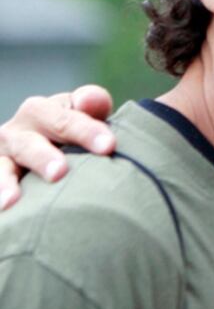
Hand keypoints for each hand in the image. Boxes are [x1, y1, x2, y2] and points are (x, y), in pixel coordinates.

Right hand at [0, 84, 115, 209]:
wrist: (40, 155)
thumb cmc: (72, 136)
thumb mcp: (83, 117)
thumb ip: (92, 104)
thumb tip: (89, 100)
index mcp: (42, 111)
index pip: (64, 118)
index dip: (86, 130)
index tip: (108, 146)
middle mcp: (16, 131)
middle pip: (29, 143)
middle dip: (44, 157)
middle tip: (59, 172)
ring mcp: (1, 157)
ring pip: (2, 167)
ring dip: (6, 182)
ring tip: (12, 200)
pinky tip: (2, 208)